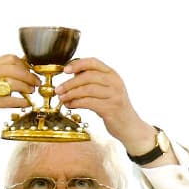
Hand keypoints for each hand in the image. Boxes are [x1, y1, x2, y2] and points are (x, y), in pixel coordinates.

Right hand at [0, 54, 40, 131]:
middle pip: (15, 69)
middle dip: (29, 76)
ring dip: (26, 88)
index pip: (11, 58)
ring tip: (31, 92)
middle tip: (36, 83)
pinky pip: (10, 100)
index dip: (25, 65)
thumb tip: (27, 68)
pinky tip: (26, 103)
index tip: (32, 73)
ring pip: (13, 83)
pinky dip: (21, 101)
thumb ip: (5, 73)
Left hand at [56, 58, 176, 165]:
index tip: (65, 70)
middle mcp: (115, 82)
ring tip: (62, 98)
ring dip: (71, 94)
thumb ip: (92, 82)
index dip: (78, 64)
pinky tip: (70, 105)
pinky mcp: (111, 108)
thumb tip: (72, 76)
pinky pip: (89, 103)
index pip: (94, 62)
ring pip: (87, 90)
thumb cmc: (114, 107)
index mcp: (113, 74)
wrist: (130, 126)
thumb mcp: (106, 90)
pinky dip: (76, 103)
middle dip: (70, 83)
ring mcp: (114, 95)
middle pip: (88, 76)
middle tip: (58, 89)